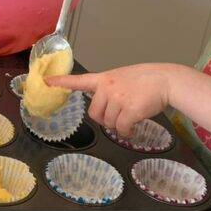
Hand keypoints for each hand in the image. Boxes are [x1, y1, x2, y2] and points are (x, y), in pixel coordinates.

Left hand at [46, 63, 177, 136]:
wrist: (165, 80)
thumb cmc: (146, 79)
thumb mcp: (123, 78)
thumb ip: (110, 90)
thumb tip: (107, 112)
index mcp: (104, 78)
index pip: (79, 80)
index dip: (61, 82)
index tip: (45, 81)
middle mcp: (108, 88)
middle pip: (94, 114)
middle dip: (105, 119)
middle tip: (118, 115)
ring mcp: (118, 99)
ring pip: (108, 123)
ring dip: (118, 125)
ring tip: (131, 115)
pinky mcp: (129, 111)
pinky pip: (121, 129)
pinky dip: (127, 132)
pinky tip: (134, 127)